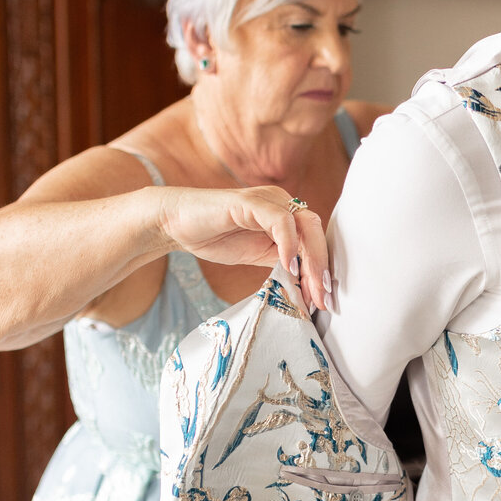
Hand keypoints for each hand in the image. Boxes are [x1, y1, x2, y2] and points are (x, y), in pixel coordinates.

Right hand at [161, 184, 329, 310]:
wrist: (177, 224)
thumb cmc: (216, 238)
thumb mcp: (258, 256)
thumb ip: (282, 265)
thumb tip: (309, 290)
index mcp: (286, 216)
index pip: (314, 241)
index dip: (321, 270)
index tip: (322, 301)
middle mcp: (282, 203)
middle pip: (315, 233)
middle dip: (322, 268)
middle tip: (322, 300)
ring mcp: (268, 200)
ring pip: (305, 226)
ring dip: (311, 259)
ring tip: (311, 288)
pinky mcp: (252, 201)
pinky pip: (280, 220)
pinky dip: (289, 244)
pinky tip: (289, 267)